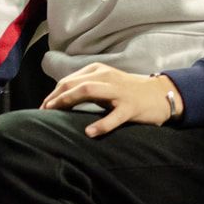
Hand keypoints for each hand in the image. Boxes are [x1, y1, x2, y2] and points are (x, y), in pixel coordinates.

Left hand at [40, 63, 182, 137]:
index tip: (43, 108)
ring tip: (54, 114)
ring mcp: (120, 92)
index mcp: (100, 71)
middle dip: (55, 97)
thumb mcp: (107, 83)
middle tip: (43, 113)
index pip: (69, 80)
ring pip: (89, 90)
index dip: (52, 94)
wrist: (161, 94)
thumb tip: (59, 99)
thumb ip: (86, 87)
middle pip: (75, 83)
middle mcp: (108, 77)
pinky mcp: (131, 107)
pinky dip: (101, 125)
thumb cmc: (129, 92)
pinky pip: (114, 116)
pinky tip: (90, 132)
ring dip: (68, 101)